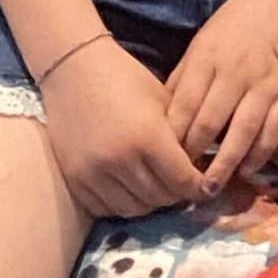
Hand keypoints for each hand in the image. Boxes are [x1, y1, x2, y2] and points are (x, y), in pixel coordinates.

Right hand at [41, 36, 206, 221]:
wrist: (73, 68)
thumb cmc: (124, 78)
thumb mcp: (162, 101)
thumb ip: (180, 137)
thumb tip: (199, 169)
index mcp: (148, 137)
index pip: (182, 180)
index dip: (198, 187)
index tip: (204, 187)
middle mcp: (120, 159)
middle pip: (160, 198)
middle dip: (176, 194)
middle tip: (181, 185)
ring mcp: (94, 172)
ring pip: (134, 209)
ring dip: (150, 202)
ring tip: (156, 187)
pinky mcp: (74, 178)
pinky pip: (105, 208)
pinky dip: (122, 203)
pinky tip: (129, 188)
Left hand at [163, 0, 277, 198]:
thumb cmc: (241, 19)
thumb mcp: (205, 39)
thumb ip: (186, 76)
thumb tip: (163, 115)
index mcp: (207, 57)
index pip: (182, 106)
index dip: (169, 138)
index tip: (158, 160)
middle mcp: (234, 72)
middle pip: (207, 122)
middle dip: (191, 156)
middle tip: (178, 183)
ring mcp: (264, 83)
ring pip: (240, 131)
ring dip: (224, 163)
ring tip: (210, 188)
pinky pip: (274, 130)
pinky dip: (261, 153)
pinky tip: (248, 171)